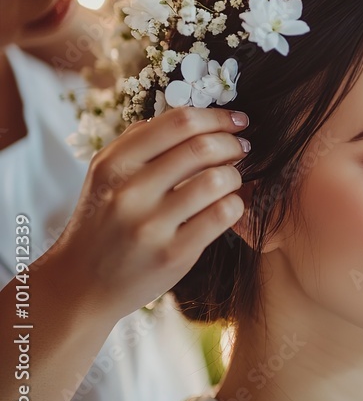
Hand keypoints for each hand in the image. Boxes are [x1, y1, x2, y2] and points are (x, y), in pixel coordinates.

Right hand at [41, 107, 250, 321]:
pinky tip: (229, 205)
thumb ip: (140, 142)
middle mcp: (130, 192)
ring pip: (217, 180)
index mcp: (114, 164)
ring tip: (233, 179)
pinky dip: (236, 204)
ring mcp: (151, 225)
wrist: (81, 284)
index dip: (217, 116)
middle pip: (202, 147)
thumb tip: (191, 116)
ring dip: (236, 175)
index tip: (237, 120)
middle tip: (242, 148)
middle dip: (232, 143)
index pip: (178, 122)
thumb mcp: (106, 175)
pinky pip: (223, 215)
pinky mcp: (173, 254)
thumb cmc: (102, 222)